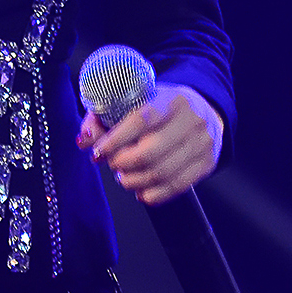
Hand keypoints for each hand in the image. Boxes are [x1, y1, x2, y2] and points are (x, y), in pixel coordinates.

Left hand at [77, 82, 223, 204]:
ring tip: (122, 177)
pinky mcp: (207, 164)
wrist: (204, 109)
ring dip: (134, 181)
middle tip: (111, 163)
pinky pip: (177, 187)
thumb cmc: (161, 105)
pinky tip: (140, 190)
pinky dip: (153, 194)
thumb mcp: (137, 99)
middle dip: (122, 162)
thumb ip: (106, 116)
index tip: (97, 151)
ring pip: (162, 173)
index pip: (141, 120)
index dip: (115, 139)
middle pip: (151, 151)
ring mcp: (202, 144)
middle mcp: (192, 120)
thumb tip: (84, 140)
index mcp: (172, 98)